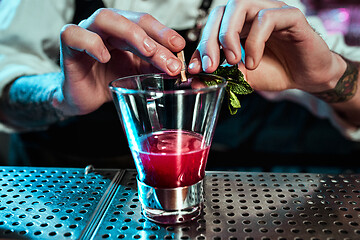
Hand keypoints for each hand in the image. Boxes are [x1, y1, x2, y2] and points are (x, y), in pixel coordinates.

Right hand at [58, 9, 184, 115]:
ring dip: (130, 33)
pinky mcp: (69, 47)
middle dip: (153, 37)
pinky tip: (105, 57)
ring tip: (147, 51)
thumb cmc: (110, 80)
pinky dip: (92, 43)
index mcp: (124, 32)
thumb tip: (178, 67)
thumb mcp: (139, 74)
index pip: (146, 23)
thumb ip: (155, 67)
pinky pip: (75, 35)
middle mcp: (107, 28)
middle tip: (169, 56)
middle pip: (131, 20)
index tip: (180, 46)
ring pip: (105, 18)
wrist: (85, 97)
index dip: (163, 32)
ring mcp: (87, 33)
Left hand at [188, 0, 345, 93]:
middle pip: (222, 11)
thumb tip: (196, 80)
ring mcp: (271, 11)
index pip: (212, 24)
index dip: (200, 45)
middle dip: (210, 41)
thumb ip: (222, 75)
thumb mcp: (242, 76)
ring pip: (241, 5)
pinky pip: (266, 18)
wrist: (307, 77)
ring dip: (229, 35)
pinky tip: (254, 62)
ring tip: (233, 61)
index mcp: (239, 24)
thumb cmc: (276, 71)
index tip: (195, 69)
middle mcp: (252, 13)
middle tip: (210, 67)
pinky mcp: (290, 16)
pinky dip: (255, 42)